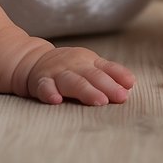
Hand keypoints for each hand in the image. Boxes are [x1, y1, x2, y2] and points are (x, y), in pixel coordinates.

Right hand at [20, 46, 135, 105]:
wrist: (32, 61)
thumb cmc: (69, 67)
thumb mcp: (90, 65)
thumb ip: (110, 73)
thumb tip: (130, 84)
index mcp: (88, 61)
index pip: (106, 68)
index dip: (118, 76)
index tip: (129, 86)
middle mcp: (74, 66)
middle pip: (92, 76)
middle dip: (107, 86)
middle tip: (120, 97)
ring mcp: (57, 73)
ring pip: (73, 82)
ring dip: (86, 91)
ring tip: (100, 101)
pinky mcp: (40, 82)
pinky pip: (44, 87)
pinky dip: (49, 92)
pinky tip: (56, 100)